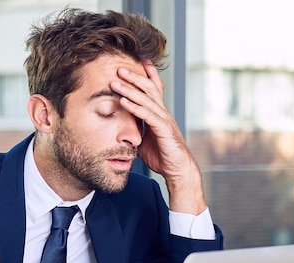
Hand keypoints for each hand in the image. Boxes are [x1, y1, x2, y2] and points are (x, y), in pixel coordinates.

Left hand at [111, 61, 206, 214]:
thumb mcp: (145, 140)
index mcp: (159, 113)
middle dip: (134, 77)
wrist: (177, 170)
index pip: (154, 90)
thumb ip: (137, 129)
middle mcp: (163, 113)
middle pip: (149, 89)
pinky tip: (123, 101)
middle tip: (119, 67)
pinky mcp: (163, 130)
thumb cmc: (162, 156)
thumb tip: (123, 127)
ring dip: (130, 89)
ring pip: (146, 99)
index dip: (147, 75)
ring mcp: (164, 120)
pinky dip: (134, 107)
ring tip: (116, 81)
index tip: (138, 62)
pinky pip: (146, 115)